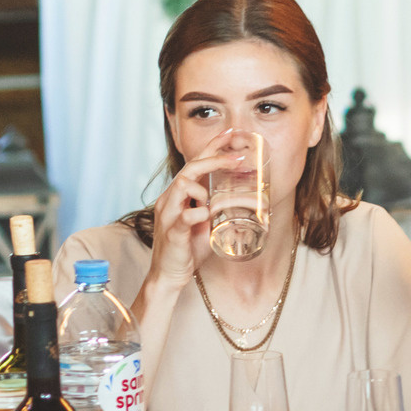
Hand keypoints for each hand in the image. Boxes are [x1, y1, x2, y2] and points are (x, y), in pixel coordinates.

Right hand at [145, 148, 233, 287]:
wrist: (170, 274)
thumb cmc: (187, 247)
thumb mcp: (205, 222)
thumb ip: (216, 208)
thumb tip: (241, 198)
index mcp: (178, 194)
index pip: (194, 164)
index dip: (212, 149)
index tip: (231, 136)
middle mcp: (170, 199)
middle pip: (189, 169)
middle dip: (214, 159)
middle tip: (238, 158)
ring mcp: (168, 214)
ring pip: (182, 185)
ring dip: (204, 186)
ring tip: (216, 197)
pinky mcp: (172, 232)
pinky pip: (183, 216)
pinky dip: (197, 213)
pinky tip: (207, 216)